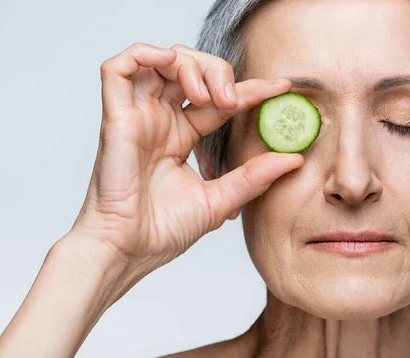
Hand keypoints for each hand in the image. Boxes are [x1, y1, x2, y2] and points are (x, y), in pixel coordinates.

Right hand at [71, 42, 302, 280]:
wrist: (130, 251)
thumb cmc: (163, 230)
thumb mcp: (220, 199)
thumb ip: (254, 177)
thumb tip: (294, 159)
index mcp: (181, 137)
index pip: (219, 101)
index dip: (251, 89)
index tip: (283, 88)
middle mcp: (160, 121)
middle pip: (190, 69)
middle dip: (218, 72)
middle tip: (232, 101)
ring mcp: (137, 116)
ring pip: (161, 60)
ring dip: (190, 64)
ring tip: (208, 96)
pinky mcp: (114, 116)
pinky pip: (118, 68)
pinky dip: (146, 54)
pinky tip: (171, 66)